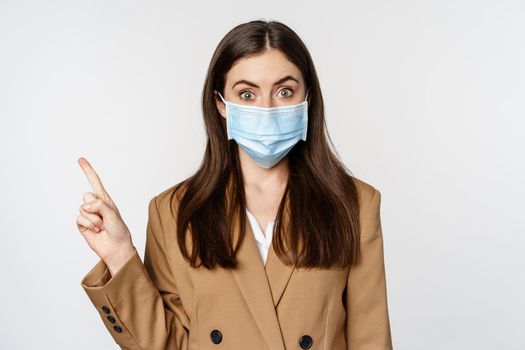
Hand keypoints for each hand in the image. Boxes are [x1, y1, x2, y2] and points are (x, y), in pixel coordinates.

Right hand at [76, 157, 134, 274]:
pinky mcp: (82, 224)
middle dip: (96, 207)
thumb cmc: (118, 230)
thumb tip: (84, 205)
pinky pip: (79, 218)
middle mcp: (95, 205)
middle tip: (105, 219)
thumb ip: (100, 206)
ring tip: (102, 226)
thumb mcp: (113, 214)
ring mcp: (87, 214)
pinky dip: (89, 225)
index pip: (95, 181)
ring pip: (83, 209)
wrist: (115, 247)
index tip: (80, 159)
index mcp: (105, 199)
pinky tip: (96, 230)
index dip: (87, 170)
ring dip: (94, 219)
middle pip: (87, 196)